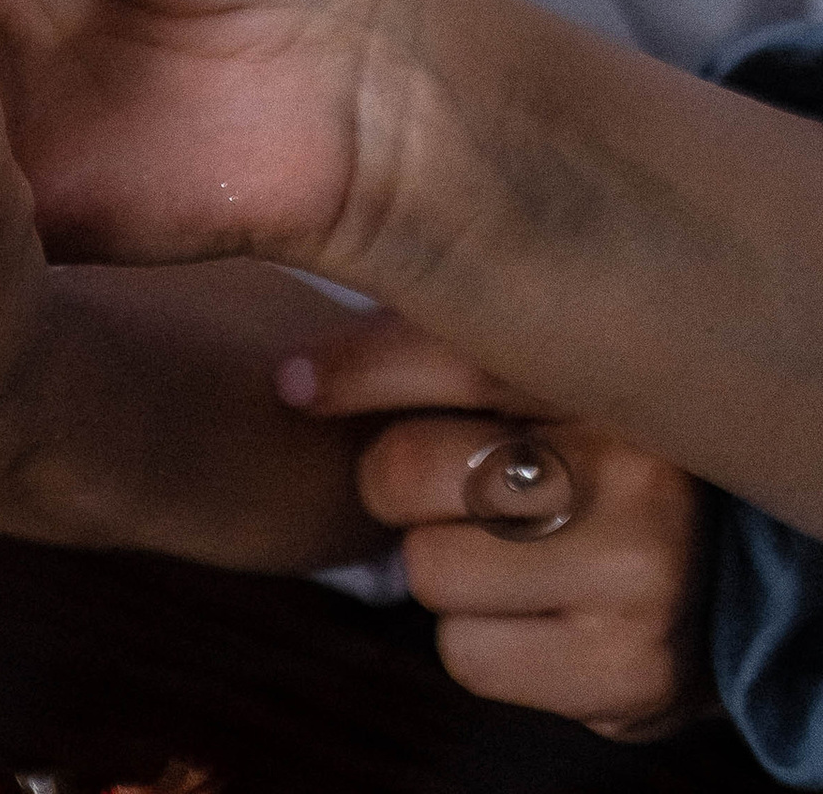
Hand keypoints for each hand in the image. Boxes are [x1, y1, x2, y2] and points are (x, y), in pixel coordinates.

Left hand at [283, 312, 713, 739]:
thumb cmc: (581, 451)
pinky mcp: (631, 673)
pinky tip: (533, 609)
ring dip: (440, 561)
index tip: (294, 383)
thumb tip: (292, 372)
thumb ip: (435, 337)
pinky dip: (477, 637)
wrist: (720, 582)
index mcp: (609, 378)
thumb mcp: (534, 375)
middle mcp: (641, 473)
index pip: (452, 354)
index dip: (352, 368)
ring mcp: (646, 578)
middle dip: (397, 479)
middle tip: (446, 485)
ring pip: (427, 569)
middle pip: (409, 468)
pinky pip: (465, 653)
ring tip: (506, 547)